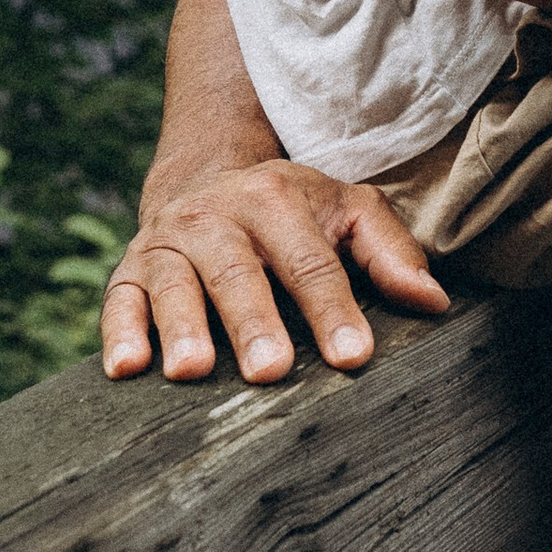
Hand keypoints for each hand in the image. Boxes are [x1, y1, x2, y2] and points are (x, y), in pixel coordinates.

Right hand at [101, 158, 451, 383]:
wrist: (209, 179)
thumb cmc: (293, 212)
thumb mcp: (347, 212)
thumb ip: (390, 252)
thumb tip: (433, 302)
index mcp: (276, 198)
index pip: (311, 260)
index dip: (333, 309)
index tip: (353, 356)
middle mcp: (216, 216)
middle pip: (238, 274)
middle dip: (254, 323)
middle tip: (270, 372)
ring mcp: (168, 242)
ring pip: (174, 285)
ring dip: (182, 328)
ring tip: (192, 371)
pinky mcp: (128, 270)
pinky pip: (118, 300)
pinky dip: (119, 333)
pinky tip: (126, 369)